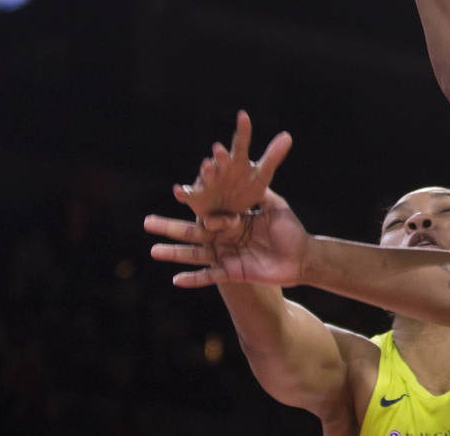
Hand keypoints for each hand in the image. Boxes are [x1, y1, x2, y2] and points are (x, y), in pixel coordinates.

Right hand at [146, 188, 307, 287]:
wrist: (303, 256)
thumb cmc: (291, 230)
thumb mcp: (275, 207)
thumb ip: (260, 194)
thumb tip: (252, 170)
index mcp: (233, 222)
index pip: (208, 214)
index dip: (192, 207)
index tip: (175, 194)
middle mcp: (226, 238)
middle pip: (194, 233)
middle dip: (170, 228)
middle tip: (147, 222)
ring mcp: (228, 256)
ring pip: (196, 255)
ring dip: (175, 253)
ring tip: (154, 250)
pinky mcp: (234, 272)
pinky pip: (211, 276)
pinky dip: (194, 279)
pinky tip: (176, 279)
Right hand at [173, 110, 290, 217]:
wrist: (228, 215)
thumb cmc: (245, 190)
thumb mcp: (262, 175)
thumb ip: (273, 157)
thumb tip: (288, 135)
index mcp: (237, 162)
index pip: (241, 143)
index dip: (243, 130)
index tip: (243, 115)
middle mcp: (220, 168)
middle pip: (222, 159)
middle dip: (221, 155)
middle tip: (221, 149)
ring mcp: (207, 181)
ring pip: (206, 174)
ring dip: (206, 171)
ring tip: (208, 165)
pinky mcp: (195, 197)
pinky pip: (187, 195)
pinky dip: (182, 192)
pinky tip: (178, 190)